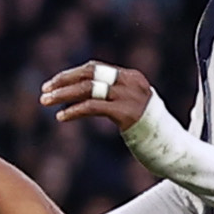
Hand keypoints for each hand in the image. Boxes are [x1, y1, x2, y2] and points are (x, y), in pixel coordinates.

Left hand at [40, 61, 160, 133]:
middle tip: (43, 91)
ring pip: (88, 89)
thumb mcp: (130, 104)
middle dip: (63, 81)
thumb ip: (111, 94)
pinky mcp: (126, 113)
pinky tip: (60, 117)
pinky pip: (93, 107)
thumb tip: (79, 91)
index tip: (51, 83)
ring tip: (45, 102)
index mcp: (131, 76)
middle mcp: (131, 83)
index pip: (94, 68)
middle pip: (89, 74)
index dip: (70, 74)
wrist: (170, 145)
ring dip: (63, 95)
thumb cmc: (145, 126)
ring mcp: (130, 97)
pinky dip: (74, 111)